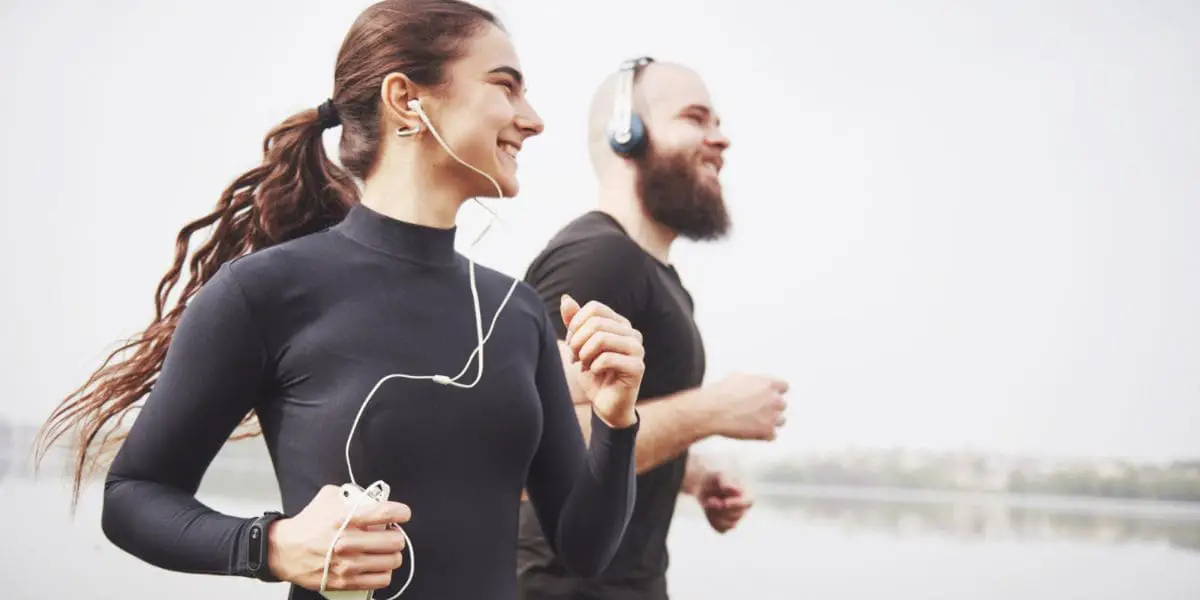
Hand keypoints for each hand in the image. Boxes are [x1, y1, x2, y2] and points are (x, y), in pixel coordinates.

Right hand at [268, 485, 410, 591]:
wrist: (284, 550)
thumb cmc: (308, 523)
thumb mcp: (328, 498)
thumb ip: (351, 494)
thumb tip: (371, 497)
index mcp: (347, 518)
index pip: (387, 513)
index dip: (401, 512)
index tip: (402, 514)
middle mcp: (349, 542)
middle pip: (395, 541)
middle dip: (396, 536)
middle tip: (391, 535)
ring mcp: (348, 564)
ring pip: (391, 561)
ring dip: (392, 555)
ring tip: (385, 552)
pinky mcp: (346, 581)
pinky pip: (381, 579)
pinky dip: (384, 572)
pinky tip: (378, 566)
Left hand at [560, 294, 643, 427]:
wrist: (606, 404)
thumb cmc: (593, 373)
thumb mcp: (579, 345)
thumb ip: (574, 323)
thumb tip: (566, 298)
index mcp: (620, 324)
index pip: (594, 308)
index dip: (576, 324)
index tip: (571, 343)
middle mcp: (632, 333)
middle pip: (596, 323)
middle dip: (577, 341)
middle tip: (574, 357)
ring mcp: (637, 350)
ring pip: (601, 338)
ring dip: (584, 353)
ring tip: (583, 364)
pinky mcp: (637, 367)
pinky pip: (607, 358)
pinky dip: (593, 366)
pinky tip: (594, 372)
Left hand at [697, 471, 753, 533]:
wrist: (704, 485)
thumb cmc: (715, 478)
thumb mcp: (720, 475)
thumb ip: (726, 481)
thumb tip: (733, 490)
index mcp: (747, 493)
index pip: (748, 502)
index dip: (737, 504)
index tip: (724, 503)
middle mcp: (744, 507)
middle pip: (737, 515)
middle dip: (721, 509)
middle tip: (711, 500)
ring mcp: (736, 517)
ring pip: (730, 524)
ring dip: (716, 515)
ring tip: (708, 503)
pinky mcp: (726, 524)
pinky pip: (722, 529)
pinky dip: (712, 521)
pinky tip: (708, 510)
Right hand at [708, 373, 788, 440]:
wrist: (712, 411)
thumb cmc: (721, 394)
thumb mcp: (738, 378)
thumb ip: (753, 382)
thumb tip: (754, 385)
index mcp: (768, 384)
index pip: (784, 386)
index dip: (776, 391)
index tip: (769, 396)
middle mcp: (773, 399)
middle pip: (782, 405)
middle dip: (771, 407)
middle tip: (757, 410)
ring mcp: (772, 416)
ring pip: (781, 421)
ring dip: (770, 421)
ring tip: (754, 422)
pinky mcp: (766, 432)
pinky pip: (772, 435)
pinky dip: (764, 435)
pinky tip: (752, 431)